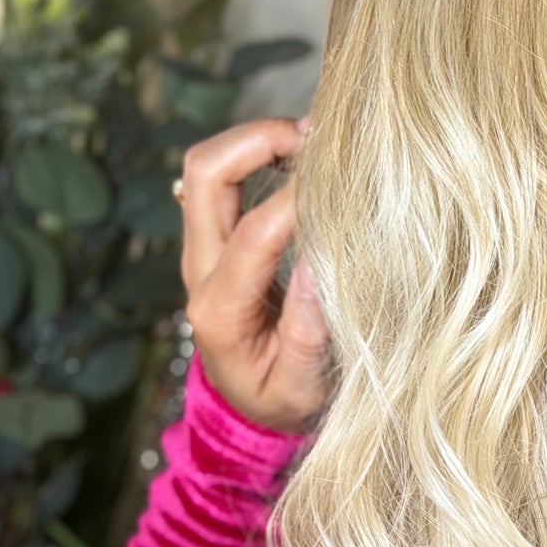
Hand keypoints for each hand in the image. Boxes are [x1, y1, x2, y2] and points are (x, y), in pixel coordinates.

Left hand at [179, 117, 330, 434]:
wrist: (253, 409)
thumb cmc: (283, 401)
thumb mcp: (301, 385)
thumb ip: (308, 333)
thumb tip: (319, 265)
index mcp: (220, 310)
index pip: (255, 233)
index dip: (300, 198)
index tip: (346, 182)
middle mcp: (200, 271)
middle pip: (204, 174)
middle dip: (258, 139)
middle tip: (318, 137)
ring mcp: (203, 251)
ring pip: (207, 167)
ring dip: (258, 140)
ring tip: (315, 141)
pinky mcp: (216, 240)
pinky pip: (226, 179)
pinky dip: (263, 155)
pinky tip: (306, 159)